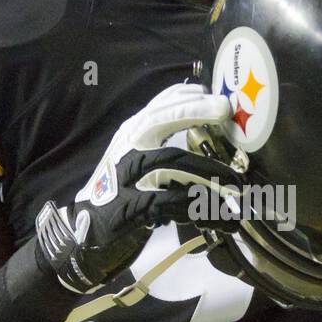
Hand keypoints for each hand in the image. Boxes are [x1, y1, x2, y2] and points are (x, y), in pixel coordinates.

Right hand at [35, 83, 240, 292]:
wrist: (87, 226)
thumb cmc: (120, 188)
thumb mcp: (133, 154)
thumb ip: (159, 135)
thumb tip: (201, 110)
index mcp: (130, 135)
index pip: (156, 106)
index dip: (185, 96)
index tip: (213, 94)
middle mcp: (127, 149)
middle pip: (157, 122)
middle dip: (192, 112)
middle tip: (224, 110)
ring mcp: (126, 177)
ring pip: (170, 162)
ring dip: (206, 170)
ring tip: (235, 183)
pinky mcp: (130, 207)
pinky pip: (169, 202)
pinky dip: (195, 208)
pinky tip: (215, 216)